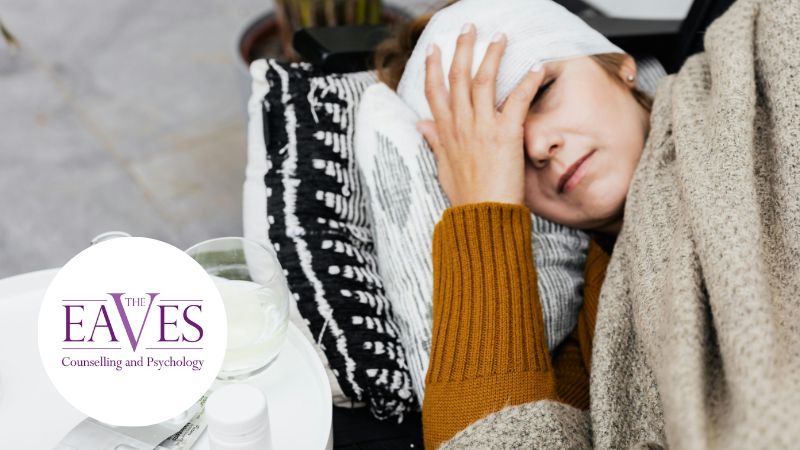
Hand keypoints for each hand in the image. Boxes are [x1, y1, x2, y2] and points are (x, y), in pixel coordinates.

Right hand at [416, 24, 544, 206]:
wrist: (482, 216)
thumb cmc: (466, 196)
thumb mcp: (443, 167)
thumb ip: (435, 141)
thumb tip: (421, 125)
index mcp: (445, 132)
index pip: (434, 91)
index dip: (434, 67)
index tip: (436, 48)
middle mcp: (461, 125)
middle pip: (458, 77)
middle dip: (462, 49)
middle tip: (469, 28)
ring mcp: (482, 127)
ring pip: (484, 80)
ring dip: (493, 55)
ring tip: (500, 37)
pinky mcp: (506, 134)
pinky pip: (518, 100)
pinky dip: (529, 81)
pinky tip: (538, 66)